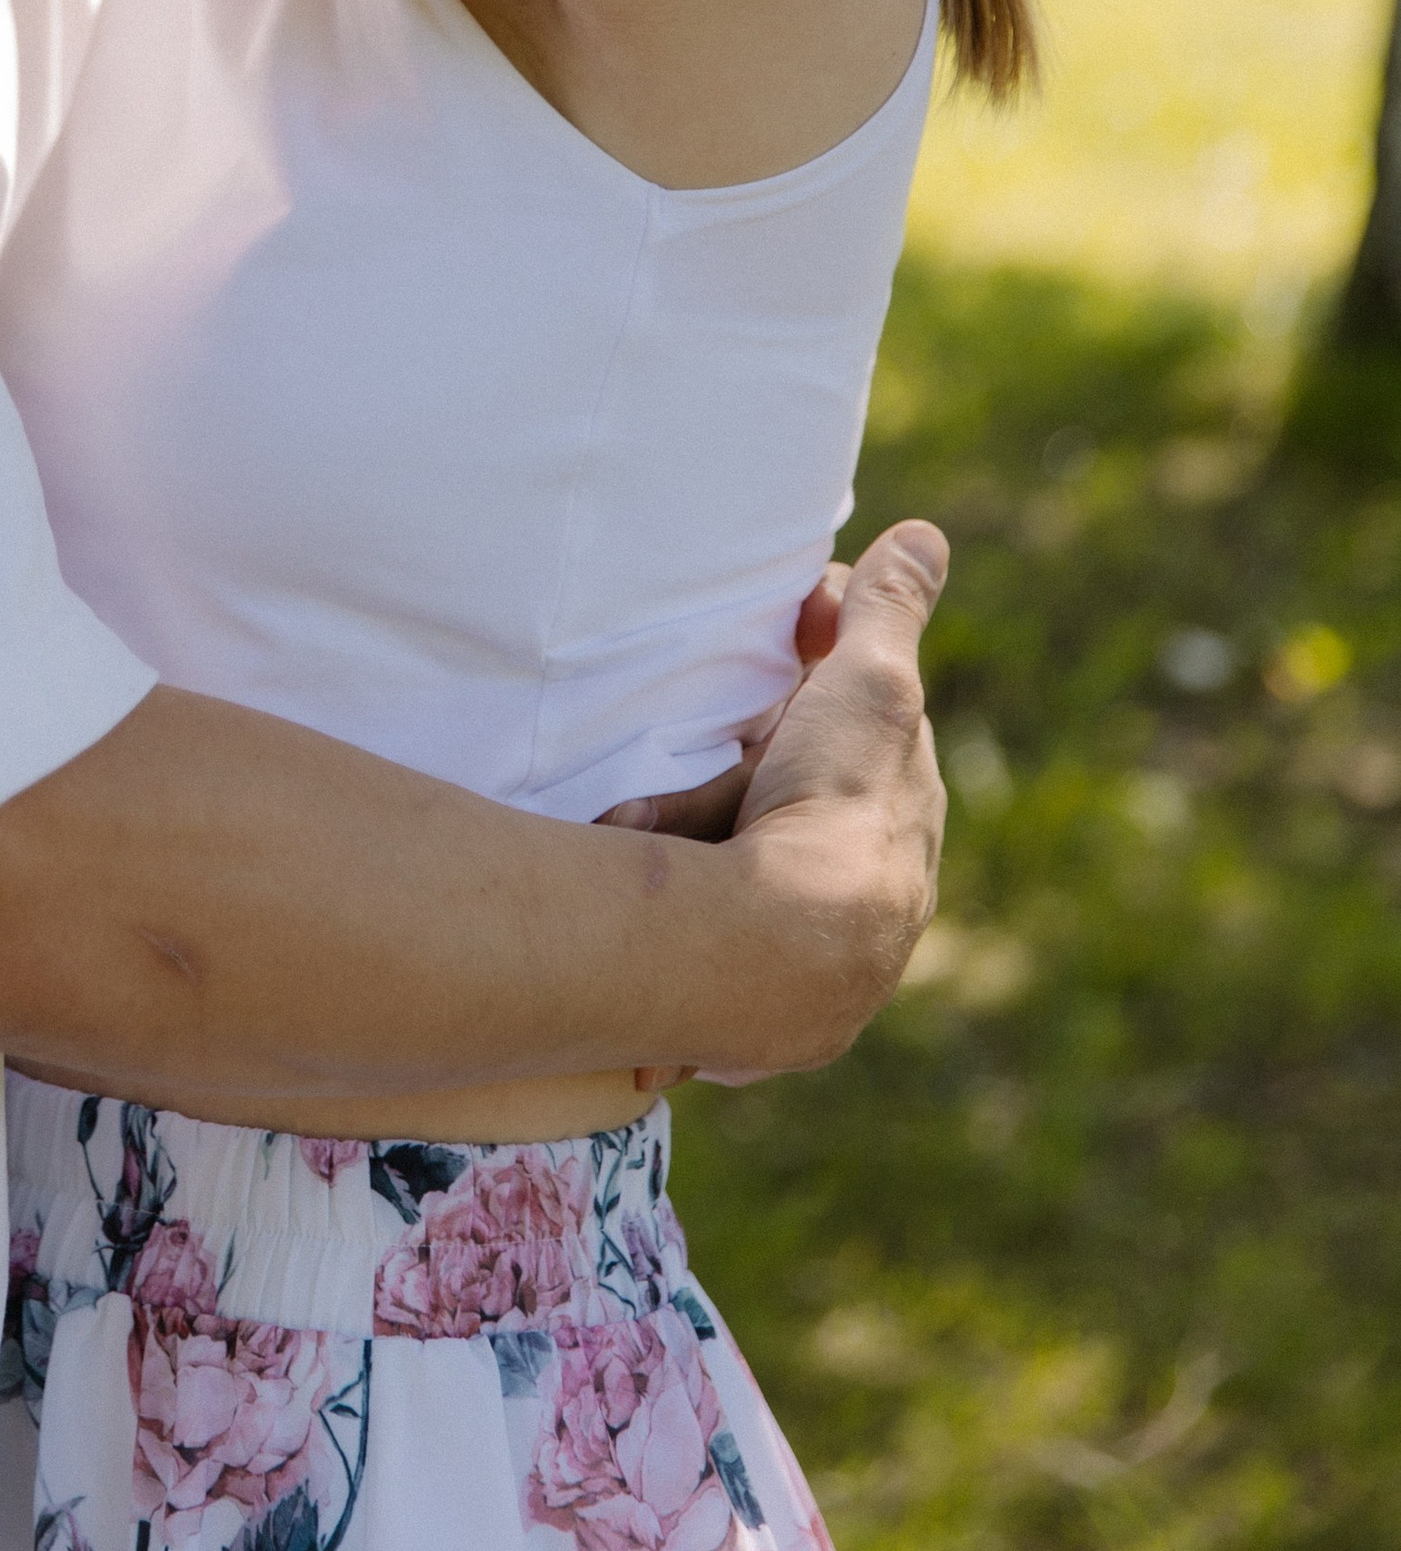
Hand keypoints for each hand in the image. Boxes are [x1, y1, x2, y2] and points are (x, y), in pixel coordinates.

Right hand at [622, 522, 948, 1086]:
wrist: (775, 954)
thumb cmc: (832, 807)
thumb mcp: (865, 684)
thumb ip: (887, 612)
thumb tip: (924, 535)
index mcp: (902, 826)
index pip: (861, 735)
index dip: (817, 684)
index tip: (768, 647)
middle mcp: (865, 903)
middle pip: (785, 802)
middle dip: (736, 768)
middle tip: (686, 734)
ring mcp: (801, 960)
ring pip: (732, 863)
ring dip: (685, 827)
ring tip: (629, 806)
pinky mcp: (740, 1015)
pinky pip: (689, 932)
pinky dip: (662, 908)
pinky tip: (624, 890)